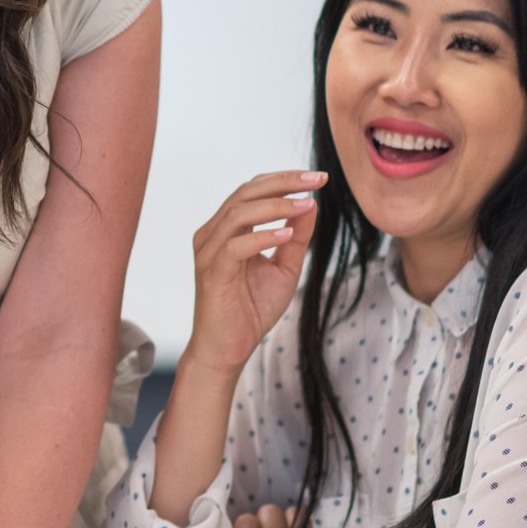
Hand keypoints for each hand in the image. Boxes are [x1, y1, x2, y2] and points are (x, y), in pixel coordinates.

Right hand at [186, 171, 323, 376]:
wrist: (229, 349)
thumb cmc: (251, 309)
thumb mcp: (284, 268)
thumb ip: (296, 238)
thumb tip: (311, 203)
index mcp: (227, 229)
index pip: (252, 190)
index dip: (283, 179)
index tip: (318, 178)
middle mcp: (213, 234)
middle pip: (244, 193)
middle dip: (283, 183)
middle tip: (315, 180)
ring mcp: (209, 251)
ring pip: (238, 213)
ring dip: (275, 205)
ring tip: (305, 204)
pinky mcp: (211, 272)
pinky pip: (235, 246)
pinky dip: (262, 236)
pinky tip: (287, 234)